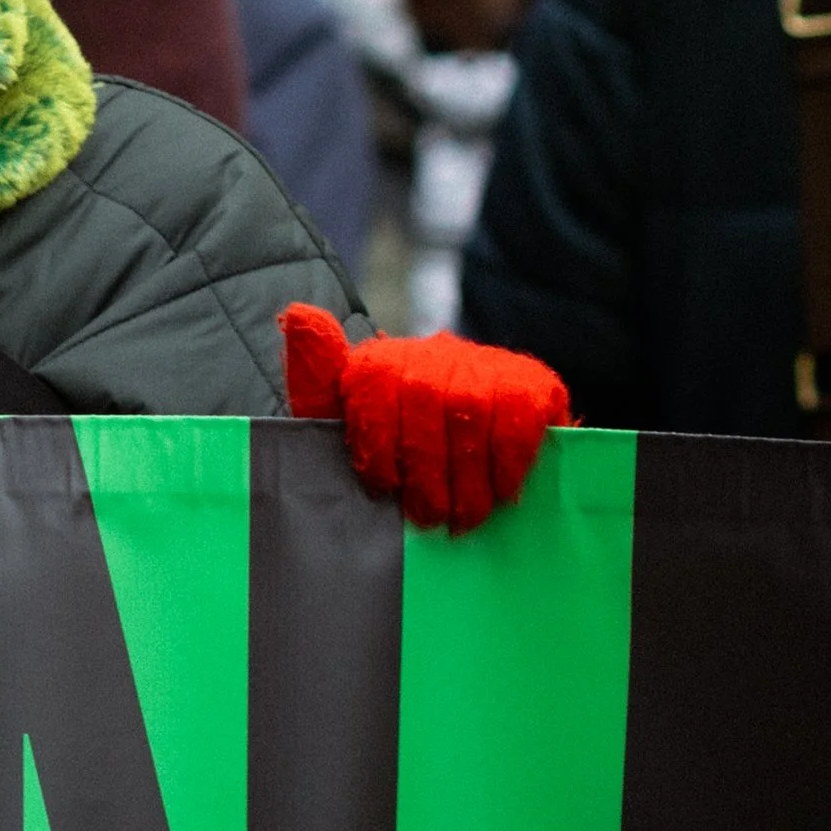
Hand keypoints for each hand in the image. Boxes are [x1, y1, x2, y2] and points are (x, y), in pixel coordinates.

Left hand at [281, 301, 571, 532]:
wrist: (474, 463)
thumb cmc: (396, 459)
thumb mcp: (344, 430)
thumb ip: (315, 383)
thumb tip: (298, 313)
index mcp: (380, 363)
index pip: (372, 383)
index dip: (376, 442)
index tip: (382, 486)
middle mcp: (431, 352)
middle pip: (424, 398)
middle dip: (425, 469)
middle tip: (427, 517)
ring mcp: (485, 364)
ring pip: (471, 410)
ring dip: (467, 476)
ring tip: (462, 518)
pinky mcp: (533, 382)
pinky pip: (519, 419)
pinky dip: (507, 462)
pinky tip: (501, 493)